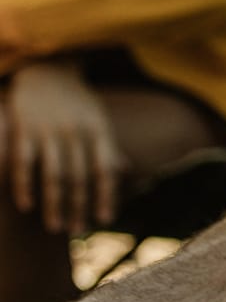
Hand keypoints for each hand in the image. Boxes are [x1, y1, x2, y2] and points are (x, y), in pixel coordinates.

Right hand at [2, 62, 125, 234]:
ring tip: (56, 227)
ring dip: (54, 204)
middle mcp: (75, 132)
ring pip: (53, 174)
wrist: (47, 69)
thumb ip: (108, 147)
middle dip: (79, 206)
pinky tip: (26, 206)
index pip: (104, 168)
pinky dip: (24, 185)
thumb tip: (126, 171)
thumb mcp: (97, 119)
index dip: (105, 194)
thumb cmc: (76, 101)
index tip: (105, 220)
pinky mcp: (23, 128)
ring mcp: (48, 130)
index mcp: (98, 131)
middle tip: (76, 231)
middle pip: (79, 177)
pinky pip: (23, 162)